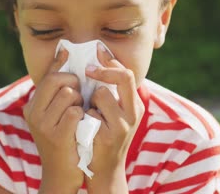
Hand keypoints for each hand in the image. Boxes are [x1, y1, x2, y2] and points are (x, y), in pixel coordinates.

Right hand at [23, 47, 84, 192]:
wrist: (60, 174)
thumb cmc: (62, 139)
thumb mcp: (52, 114)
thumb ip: (56, 88)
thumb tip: (64, 52)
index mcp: (31, 106)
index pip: (47, 76)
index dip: (62, 66)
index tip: (68, 54)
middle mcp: (33, 113)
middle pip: (56, 80)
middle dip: (74, 83)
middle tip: (80, 94)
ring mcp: (43, 125)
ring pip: (68, 94)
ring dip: (80, 101)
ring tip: (80, 112)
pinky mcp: (56, 136)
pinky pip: (76, 111)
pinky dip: (83, 115)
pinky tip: (83, 124)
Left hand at [84, 43, 144, 192]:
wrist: (104, 169)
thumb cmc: (105, 135)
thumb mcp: (114, 113)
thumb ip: (111, 91)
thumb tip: (99, 60)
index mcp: (134, 104)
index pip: (127, 72)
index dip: (111, 60)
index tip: (96, 51)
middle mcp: (133, 112)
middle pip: (124, 76)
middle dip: (104, 70)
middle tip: (88, 69)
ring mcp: (123, 125)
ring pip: (102, 94)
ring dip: (91, 100)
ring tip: (90, 112)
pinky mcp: (108, 136)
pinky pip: (90, 113)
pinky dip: (85, 117)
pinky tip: (87, 128)